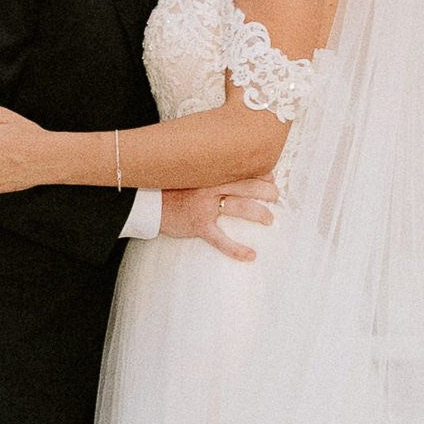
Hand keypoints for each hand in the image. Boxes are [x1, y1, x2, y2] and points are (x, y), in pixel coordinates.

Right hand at [160, 177, 277, 263]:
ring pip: (240, 207)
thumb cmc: (171, 188)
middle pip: (247, 185)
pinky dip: (237, 249)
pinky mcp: (199, 225)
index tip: (270, 176)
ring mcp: (205, 206)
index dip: (260, 172)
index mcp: (210, 172)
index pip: (242, 169)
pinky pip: (221, 239)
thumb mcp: (191, 173)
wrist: (148, 203)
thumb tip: (233, 171)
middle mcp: (210, 186)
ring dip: (260, 213)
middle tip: (275, 196)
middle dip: (267, 190)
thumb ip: (210, 170)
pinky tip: (250, 255)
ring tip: (269, 219)